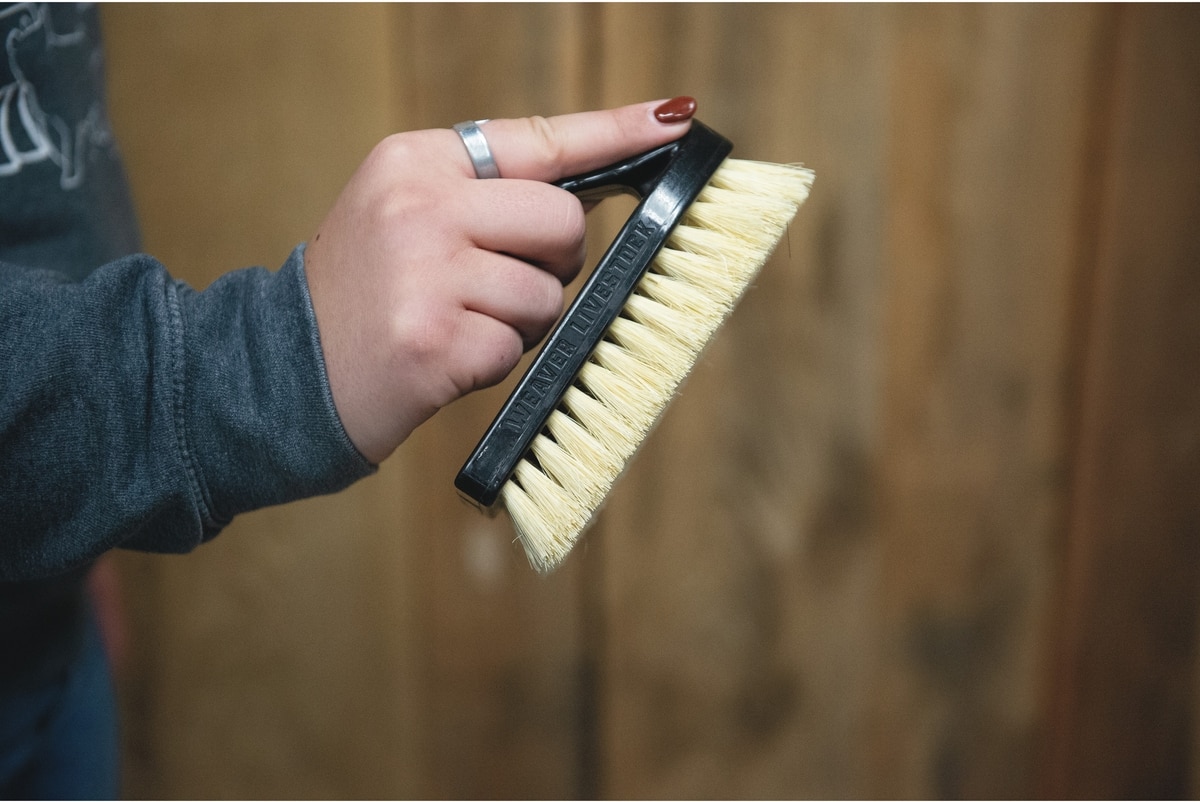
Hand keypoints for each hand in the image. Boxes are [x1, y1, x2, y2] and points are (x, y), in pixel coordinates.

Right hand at [304, 98, 696, 463]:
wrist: (283, 371)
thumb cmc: (361, 295)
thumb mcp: (402, 214)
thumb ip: (483, 197)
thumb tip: (584, 198)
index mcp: (415, 162)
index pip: (538, 140)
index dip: (613, 132)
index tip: (673, 120)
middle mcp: (420, 205)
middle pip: (565, 224)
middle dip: (554, 264)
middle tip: (501, 283)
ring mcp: (427, 272)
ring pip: (549, 295)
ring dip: (519, 322)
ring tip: (457, 322)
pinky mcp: (435, 339)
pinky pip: (517, 348)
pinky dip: (492, 362)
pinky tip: (444, 355)